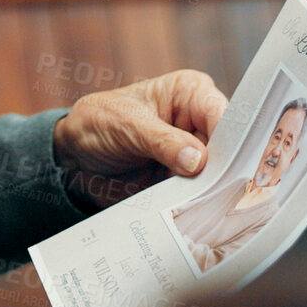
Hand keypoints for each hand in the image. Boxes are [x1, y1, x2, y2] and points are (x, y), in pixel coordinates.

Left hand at [51, 69, 227, 201]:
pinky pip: (200, 196)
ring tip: (192, 202)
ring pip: (219, 178)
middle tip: (210, 191)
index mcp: (191, 93)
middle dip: (221, 173)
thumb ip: (162, 141)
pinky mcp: (186, 181)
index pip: (226, 117)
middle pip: (230, 151)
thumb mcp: (126, 125)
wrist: (75, 156)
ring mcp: (195, 154)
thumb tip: (198, 160)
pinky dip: (194, 205)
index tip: (226, 167)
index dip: (231, 142)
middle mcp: (200, 122)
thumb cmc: (98, 123)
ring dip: (206, 193)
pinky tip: (187, 213)